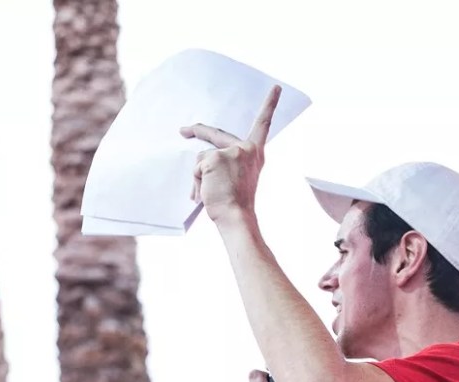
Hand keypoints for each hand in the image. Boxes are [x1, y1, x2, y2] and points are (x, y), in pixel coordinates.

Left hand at [181, 85, 281, 224]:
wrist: (236, 216)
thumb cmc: (236, 203)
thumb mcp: (236, 177)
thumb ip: (224, 163)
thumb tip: (199, 167)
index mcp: (256, 153)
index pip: (263, 124)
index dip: (269, 104)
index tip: (275, 87)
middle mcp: (246, 149)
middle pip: (215, 134)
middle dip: (197, 131)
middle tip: (183, 130)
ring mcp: (230, 152)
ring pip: (203, 158)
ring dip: (200, 177)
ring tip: (209, 194)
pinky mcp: (215, 158)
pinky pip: (197, 168)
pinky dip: (197, 182)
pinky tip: (206, 194)